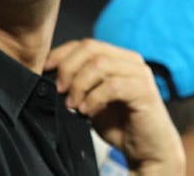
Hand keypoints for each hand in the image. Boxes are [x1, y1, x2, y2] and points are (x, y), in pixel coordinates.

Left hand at [45, 39, 184, 174]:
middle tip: (59, 90)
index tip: (45, 69)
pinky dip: (94, 98)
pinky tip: (88, 111)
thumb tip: (52, 76)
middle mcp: (131, 60)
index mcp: (119, 58)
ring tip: (73, 105)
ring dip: (80, 85)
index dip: (62, 54)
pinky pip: (112, 86)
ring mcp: (140, 73)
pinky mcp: (144, 90)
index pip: (86, 44)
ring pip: (100, 64)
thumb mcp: (93, 100)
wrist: (148, 149)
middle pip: (91, 48)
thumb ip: (80, 84)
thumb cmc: (121, 125)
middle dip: (68, 68)